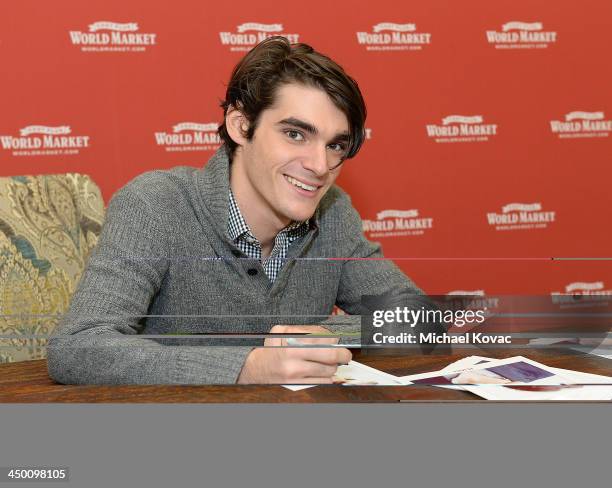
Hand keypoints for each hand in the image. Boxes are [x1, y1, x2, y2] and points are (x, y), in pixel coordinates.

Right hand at [236, 325, 351, 383]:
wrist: (255, 369)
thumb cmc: (272, 349)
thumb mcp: (282, 331)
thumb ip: (304, 329)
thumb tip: (328, 333)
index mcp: (290, 338)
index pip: (323, 337)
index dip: (335, 339)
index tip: (337, 341)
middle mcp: (292, 355)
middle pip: (330, 355)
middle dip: (343, 354)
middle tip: (345, 355)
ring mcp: (295, 372)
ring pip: (328, 370)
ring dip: (333, 367)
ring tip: (328, 364)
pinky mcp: (298, 385)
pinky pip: (322, 382)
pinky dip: (327, 378)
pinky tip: (322, 373)